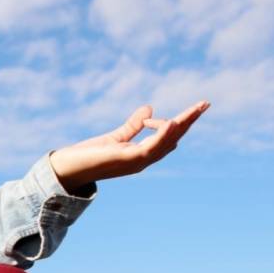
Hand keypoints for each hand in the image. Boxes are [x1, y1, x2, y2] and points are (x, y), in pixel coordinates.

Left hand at [48, 101, 209, 190]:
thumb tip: (150, 108)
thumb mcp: (115, 137)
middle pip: (173, 139)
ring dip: (182, 125)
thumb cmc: (89, 156)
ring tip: (196, 109)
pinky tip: (171, 122)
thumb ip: (132, 125)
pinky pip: (151, 147)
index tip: (164, 111)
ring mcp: (137, 162)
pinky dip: (162, 135)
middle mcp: (143, 160)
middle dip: (189, 121)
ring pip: (166, 142)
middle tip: (205, 103)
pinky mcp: (128, 160)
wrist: (68, 169)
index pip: (167, 137)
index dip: (175, 122)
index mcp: (141, 154)